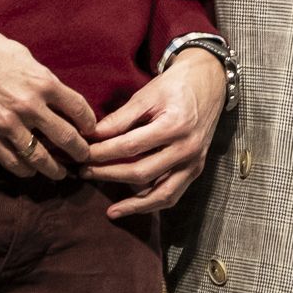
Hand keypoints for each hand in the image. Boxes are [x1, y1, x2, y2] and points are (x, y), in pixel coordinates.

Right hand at [0, 26, 97, 177]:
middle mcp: (29, 106)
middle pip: (65, 138)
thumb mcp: (30, 61)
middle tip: (84, 157)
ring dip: (54, 169)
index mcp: (44, 83)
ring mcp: (8, 124)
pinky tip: (31, 171)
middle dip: (79, 151)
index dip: (89, 123)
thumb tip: (62, 102)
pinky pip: (11, 161)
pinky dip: (25, 170)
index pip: (79, 109)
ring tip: (60, 173)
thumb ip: (46, 83)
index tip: (90, 130)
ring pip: (39, 157)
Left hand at [83, 48, 225, 217]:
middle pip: (142, 173)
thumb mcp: (147, 94)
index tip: (82, 153)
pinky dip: (153, 203)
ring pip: (162, 195)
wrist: (209, 82)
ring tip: (111, 211)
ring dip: (133, 204)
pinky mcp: (196, 169)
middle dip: (109, 174)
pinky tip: (134, 206)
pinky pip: (174, 194)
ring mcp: (194, 162)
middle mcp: (187, 149)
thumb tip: (91, 136)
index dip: (103, 152)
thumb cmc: (175, 85)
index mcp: (175, 125)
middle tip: (84, 172)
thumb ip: (120, 118)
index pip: (130, 146)